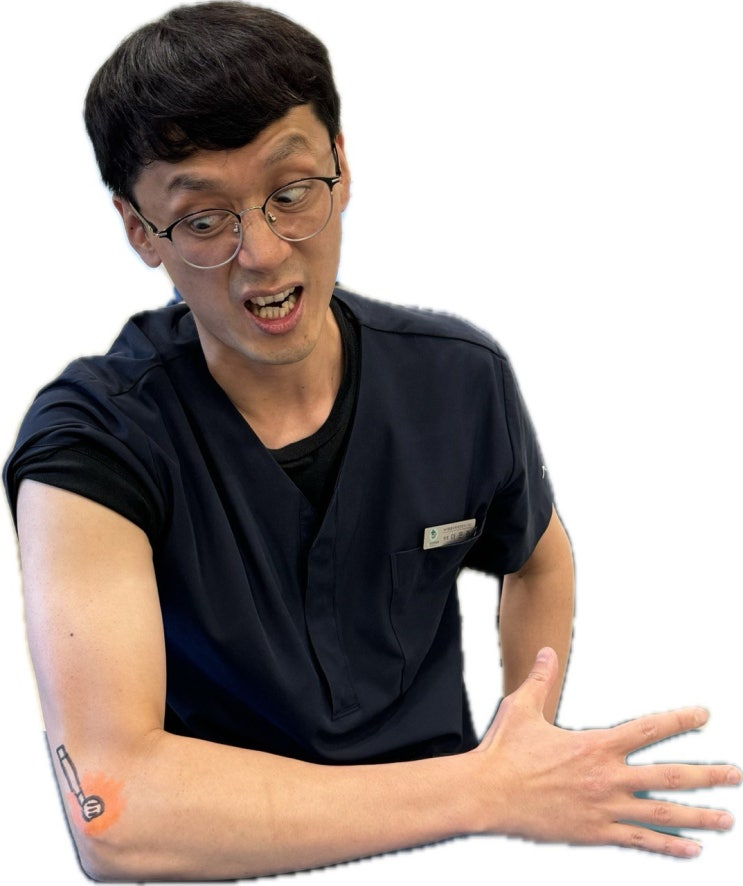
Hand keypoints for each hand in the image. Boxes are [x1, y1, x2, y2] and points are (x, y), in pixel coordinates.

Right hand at [472, 648, 739, 856]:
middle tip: (736, 776)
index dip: (679, 721)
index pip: (648, 729)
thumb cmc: (504, 751)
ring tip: (726, 818)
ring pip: (663, 814)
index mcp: (595, 745)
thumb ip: (541, 679)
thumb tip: (548, 652)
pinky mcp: (595, 833)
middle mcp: (608, 777)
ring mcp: (605, 808)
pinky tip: (692, 850)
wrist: (488, 794)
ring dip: (699, 816)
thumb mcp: (522, 707)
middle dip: (709, 776)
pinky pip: (641, 842)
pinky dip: (669, 847)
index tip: (703, 716)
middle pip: (670, 776)